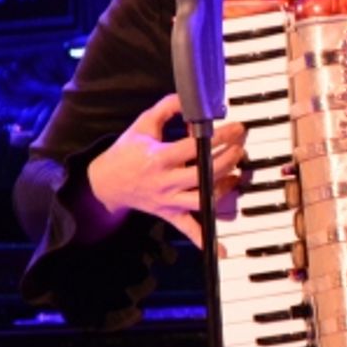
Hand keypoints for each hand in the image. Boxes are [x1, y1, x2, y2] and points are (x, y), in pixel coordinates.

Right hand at [84, 93, 246, 248]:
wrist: (105, 183)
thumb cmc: (127, 151)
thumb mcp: (143, 125)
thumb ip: (166, 108)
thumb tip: (189, 96)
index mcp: (159, 158)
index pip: (194, 147)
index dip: (218, 136)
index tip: (236, 126)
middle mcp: (166, 181)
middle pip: (203, 173)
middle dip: (227, 158)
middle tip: (241, 145)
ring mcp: (169, 200)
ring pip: (202, 198)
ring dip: (224, 187)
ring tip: (238, 171)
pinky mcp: (171, 214)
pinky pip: (189, 230)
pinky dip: (205, 241)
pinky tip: (223, 250)